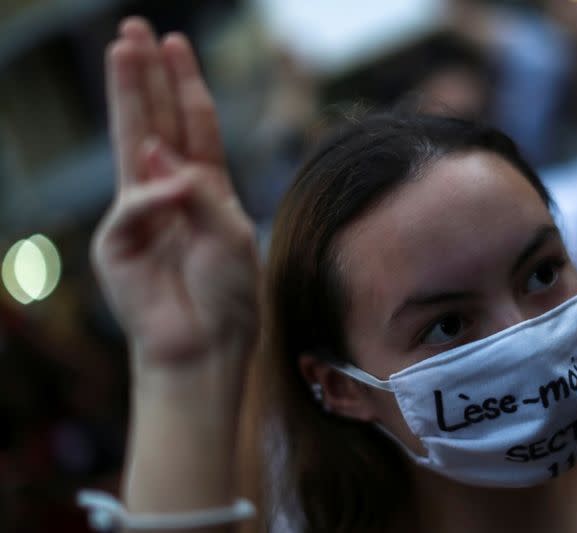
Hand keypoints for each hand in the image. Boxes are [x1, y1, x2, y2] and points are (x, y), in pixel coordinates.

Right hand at [91, 18, 258, 370]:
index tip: (176, 45)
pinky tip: (173, 193)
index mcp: (205, 189)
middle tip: (136, 30)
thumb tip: (156, 154)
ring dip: (130, 96)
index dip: (184, 86)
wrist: (208, 345)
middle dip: (148, 77)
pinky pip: (135, 206)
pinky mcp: (117, 242)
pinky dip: (156, 198)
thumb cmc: (229, 293)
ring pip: (133, 142)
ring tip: (124, 48)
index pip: (193, 126)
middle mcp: (171, 193)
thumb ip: (200, 191)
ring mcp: (142, 214)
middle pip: (157, 122)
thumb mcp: (233, 233)